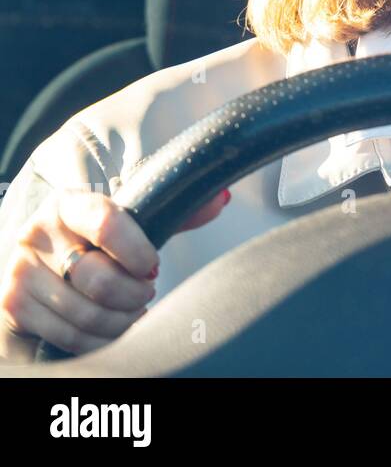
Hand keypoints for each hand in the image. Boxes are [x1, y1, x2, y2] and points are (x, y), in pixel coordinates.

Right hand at [0, 185, 229, 357]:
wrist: (39, 262)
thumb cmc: (94, 241)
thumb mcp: (127, 221)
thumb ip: (173, 212)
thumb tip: (219, 200)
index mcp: (70, 204)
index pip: (108, 223)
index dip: (138, 251)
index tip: (152, 266)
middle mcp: (39, 234)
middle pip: (99, 278)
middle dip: (134, 294)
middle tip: (145, 291)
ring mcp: (22, 271)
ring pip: (86, 313)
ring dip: (121, 320)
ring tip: (133, 310)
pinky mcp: (14, 304)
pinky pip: (69, 335)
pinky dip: (101, 339)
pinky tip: (112, 327)